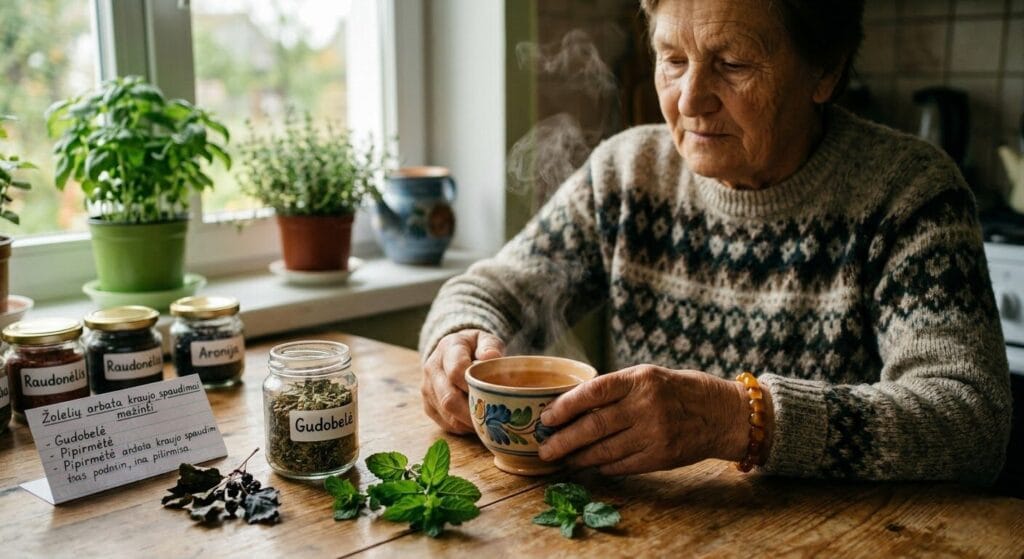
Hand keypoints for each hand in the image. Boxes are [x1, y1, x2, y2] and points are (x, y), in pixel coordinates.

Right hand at [421, 329, 504, 433]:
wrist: (453, 351)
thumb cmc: (475, 347)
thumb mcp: (485, 339)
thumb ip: (490, 346)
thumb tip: (490, 357)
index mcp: (447, 348)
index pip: (456, 371)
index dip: (474, 386)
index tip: (492, 393)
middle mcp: (432, 368)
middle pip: (449, 398)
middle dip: (473, 411)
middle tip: (494, 418)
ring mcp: (427, 389)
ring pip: (447, 414)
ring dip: (469, 422)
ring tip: (488, 422)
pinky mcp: (428, 405)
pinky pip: (445, 423)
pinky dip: (463, 427)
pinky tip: (477, 423)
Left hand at [537, 365, 755, 474]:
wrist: (724, 413)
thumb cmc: (679, 390)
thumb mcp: (649, 376)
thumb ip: (616, 389)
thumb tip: (572, 405)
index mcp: (639, 379)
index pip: (593, 391)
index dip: (565, 406)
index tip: (546, 417)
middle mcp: (646, 406)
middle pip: (594, 426)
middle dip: (563, 440)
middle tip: (545, 449)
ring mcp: (655, 434)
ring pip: (605, 450)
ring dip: (579, 457)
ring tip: (563, 459)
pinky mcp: (662, 457)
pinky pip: (622, 465)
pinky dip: (602, 466)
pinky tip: (591, 465)